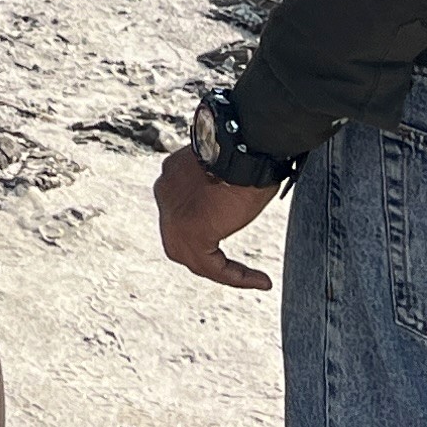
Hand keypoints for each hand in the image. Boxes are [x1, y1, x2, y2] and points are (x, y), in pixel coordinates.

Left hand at [154, 148, 277, 289]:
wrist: (243, 145)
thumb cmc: (247, 151)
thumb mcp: (227, 171)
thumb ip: (218, 188)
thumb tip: (230, 201)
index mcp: (173, 175)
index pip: (184, 212)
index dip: (208, 229)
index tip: (233, 230)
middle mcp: (165, 193)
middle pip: (182, 239)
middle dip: (209, 257)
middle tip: (239, 270)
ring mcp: (171, 214)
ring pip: (194, 258)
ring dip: (226, 272)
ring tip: (253, 279)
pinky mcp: (188, 233)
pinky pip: (211, 267)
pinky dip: (236, 277)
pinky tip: (260, 280)